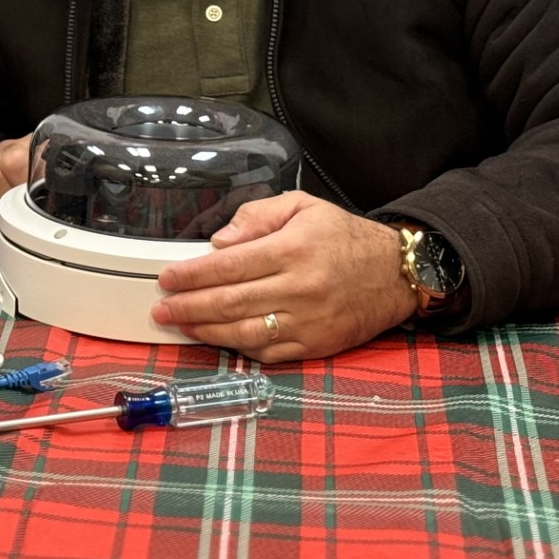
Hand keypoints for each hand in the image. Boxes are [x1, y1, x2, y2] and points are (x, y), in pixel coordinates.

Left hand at [151, 191, 416, 361]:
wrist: (397, 273)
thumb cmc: (344, 237)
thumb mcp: (303, 206)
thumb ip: (257, 216)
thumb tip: (220, 241)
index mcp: (293, 249)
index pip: (229, 265)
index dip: (193, 274)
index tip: (168, 278)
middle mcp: (300, 287)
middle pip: (230, 302)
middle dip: (189, 306)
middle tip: (161, 307)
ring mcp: (308, 321)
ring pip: (244, 332)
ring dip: (206, 331)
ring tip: (180, 324)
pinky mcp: (317, 345)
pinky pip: (268, 352)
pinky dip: (238, 348)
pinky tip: (218, 338)